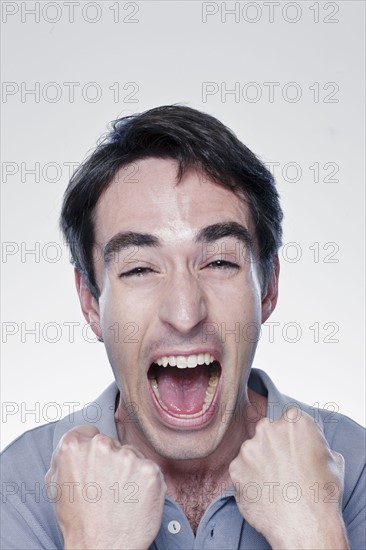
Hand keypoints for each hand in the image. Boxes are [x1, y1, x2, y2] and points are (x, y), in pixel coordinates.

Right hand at [44, 425, 166, 549]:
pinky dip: (145, 482)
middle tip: (106, 487)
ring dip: (129, 471)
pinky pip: (149, 468)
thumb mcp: (56, 486)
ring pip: (132, 455)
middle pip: (112, 443)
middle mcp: (101, 445)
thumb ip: (64, 457)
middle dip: (111, 460)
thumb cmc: (78, 521)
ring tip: (120, 496)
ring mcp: (128, 456)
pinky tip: (134, 499)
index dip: (91, 450)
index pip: (89, 432)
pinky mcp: (150, 470)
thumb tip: (76, 441)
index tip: (94, 466)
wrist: (102, 548)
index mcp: (73, 446)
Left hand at [229, 408, 348, 548]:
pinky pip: (241, 470)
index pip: (288, 420)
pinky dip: (248, 479)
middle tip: (283, 468)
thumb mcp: (333, 460)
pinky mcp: (235, 468)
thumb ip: (316, 444)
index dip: (292, 436)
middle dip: (272, 446)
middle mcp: (268, 428)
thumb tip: (312, 447)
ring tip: (274, 484)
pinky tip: (263, 492)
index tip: (294, 449)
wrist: (305, 525)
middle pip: (267, 431)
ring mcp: (249, 448)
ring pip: (252, 451)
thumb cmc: (322, 494)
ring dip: (259, 463)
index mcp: (294, 421)